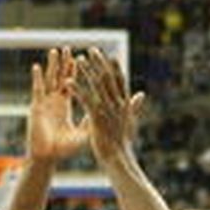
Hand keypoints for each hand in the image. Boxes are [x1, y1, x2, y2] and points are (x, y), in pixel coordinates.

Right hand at [27, 48, 89, 163]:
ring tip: (56, 51)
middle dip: (64, 64)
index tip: (82, 57)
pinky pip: (37, 90)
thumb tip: (109, 113)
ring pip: (49, 80)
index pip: (72, 84)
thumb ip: (94, 120)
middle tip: (69, 48)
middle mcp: (54, 102)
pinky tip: (37, 67)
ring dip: (52, 66)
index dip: (76, 72)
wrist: (48, 158)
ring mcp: (44, 103)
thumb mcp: (84, 132)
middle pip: (60, 78)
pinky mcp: (36, 107)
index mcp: (65, 107)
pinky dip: (37, 78)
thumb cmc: (65, 149)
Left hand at [72, 48, 146, 165]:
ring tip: (77, 59)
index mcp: (125, 104)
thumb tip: (142, 94)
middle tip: (91, 50)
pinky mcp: (97, 117)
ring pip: (96, 85)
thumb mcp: (130, 122)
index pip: (120, 81)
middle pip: (107, 78)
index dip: (115, 67)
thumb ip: (134, 106)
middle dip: (99, 63)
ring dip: (86, 71)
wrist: (118, 159)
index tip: (109, 56)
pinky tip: (67, 81)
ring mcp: (108, 109)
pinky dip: (76, 89)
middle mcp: (117, 104)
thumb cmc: (122, 143)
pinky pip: (85, 99)